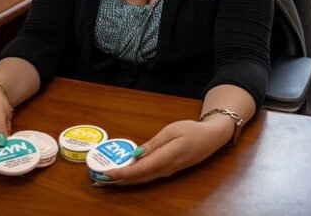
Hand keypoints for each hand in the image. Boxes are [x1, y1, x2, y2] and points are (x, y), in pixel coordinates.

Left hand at [101, 118, 233, 185]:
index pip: (140, 170)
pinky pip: (148, 176)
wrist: (211, 138)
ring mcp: (167, 171)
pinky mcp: (167, 170)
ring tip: (107, 178)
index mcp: (166, 158)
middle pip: (138, 178)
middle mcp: (165, 169)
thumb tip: (135, 155)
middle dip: (118, 180)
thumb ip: (153, 144)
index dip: (122, 173)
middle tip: (98, 179)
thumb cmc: (192, 130)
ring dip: (124, 180)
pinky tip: (124, 174)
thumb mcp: (171, 131)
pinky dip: (133, 177)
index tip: (106, 173)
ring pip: (142, 179)